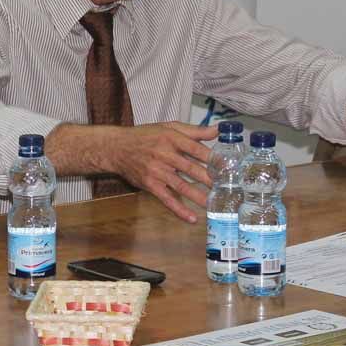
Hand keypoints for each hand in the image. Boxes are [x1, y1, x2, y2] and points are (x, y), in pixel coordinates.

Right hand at [104, 122, 218, 222]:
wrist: (116, 148)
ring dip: (199, 197)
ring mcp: (157, 171)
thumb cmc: (144, 136)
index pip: (197, 149)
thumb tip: (218, 130)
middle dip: (210, 179)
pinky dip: (179, 210)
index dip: (213, 158)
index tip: (228, 166)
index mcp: (171, 138)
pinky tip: (191, 218)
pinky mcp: (150, 184)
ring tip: (215, 205)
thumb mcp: (168, 127)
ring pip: (182, 186)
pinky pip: (167, 199)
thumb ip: (194, 131)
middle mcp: (164, 155)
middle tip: (227, 188)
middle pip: (192, 169)